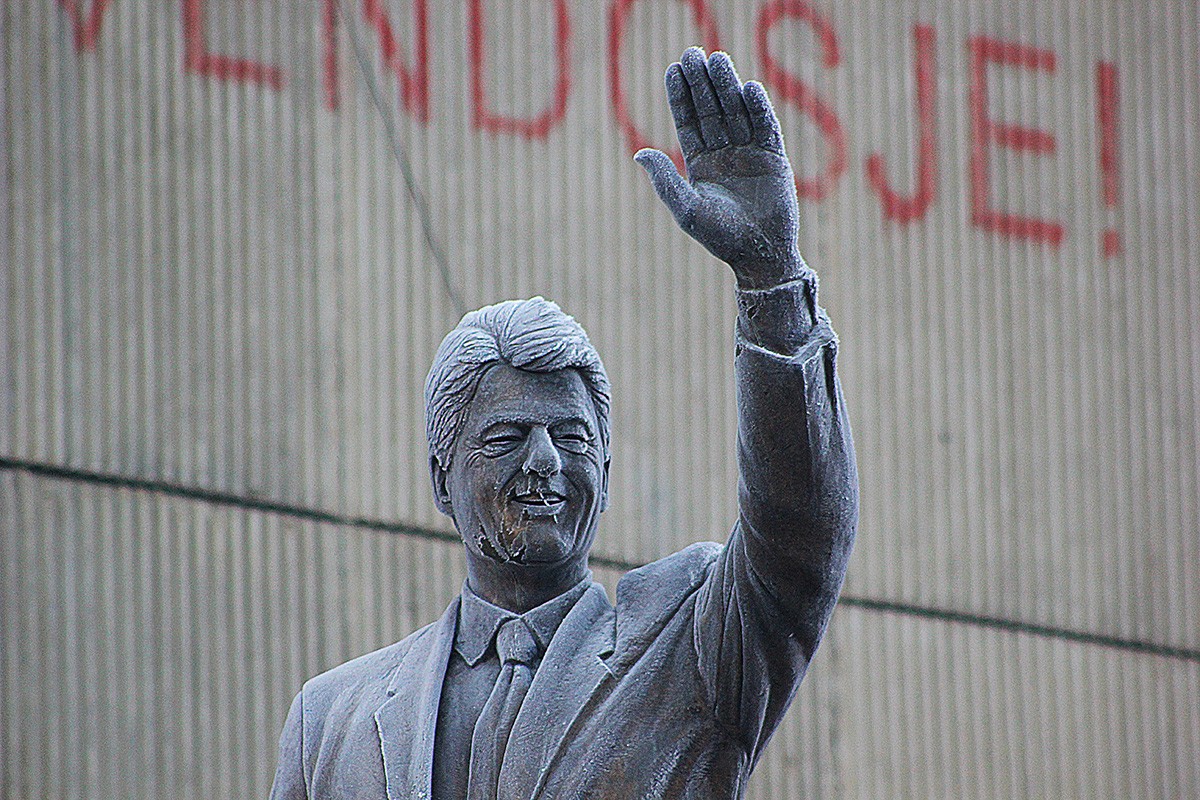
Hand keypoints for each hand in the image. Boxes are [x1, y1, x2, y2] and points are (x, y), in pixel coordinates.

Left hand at [636, 48, 801, 289]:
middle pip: (711, 110)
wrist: (760, 255)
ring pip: (736, 112)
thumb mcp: (687, 209)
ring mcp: (750, 154)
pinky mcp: (774, 159)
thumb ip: (665, 181)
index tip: (673, 68)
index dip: (681, 96)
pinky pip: (765, 127)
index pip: (688, 122)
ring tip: (717, 59)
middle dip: (702, 82)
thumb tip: (639, 153)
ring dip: (727, 86)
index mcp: (700, 164)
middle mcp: (724, 154)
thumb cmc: (721, 237)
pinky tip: (748, 87)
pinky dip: (758, 108)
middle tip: (693, 53)